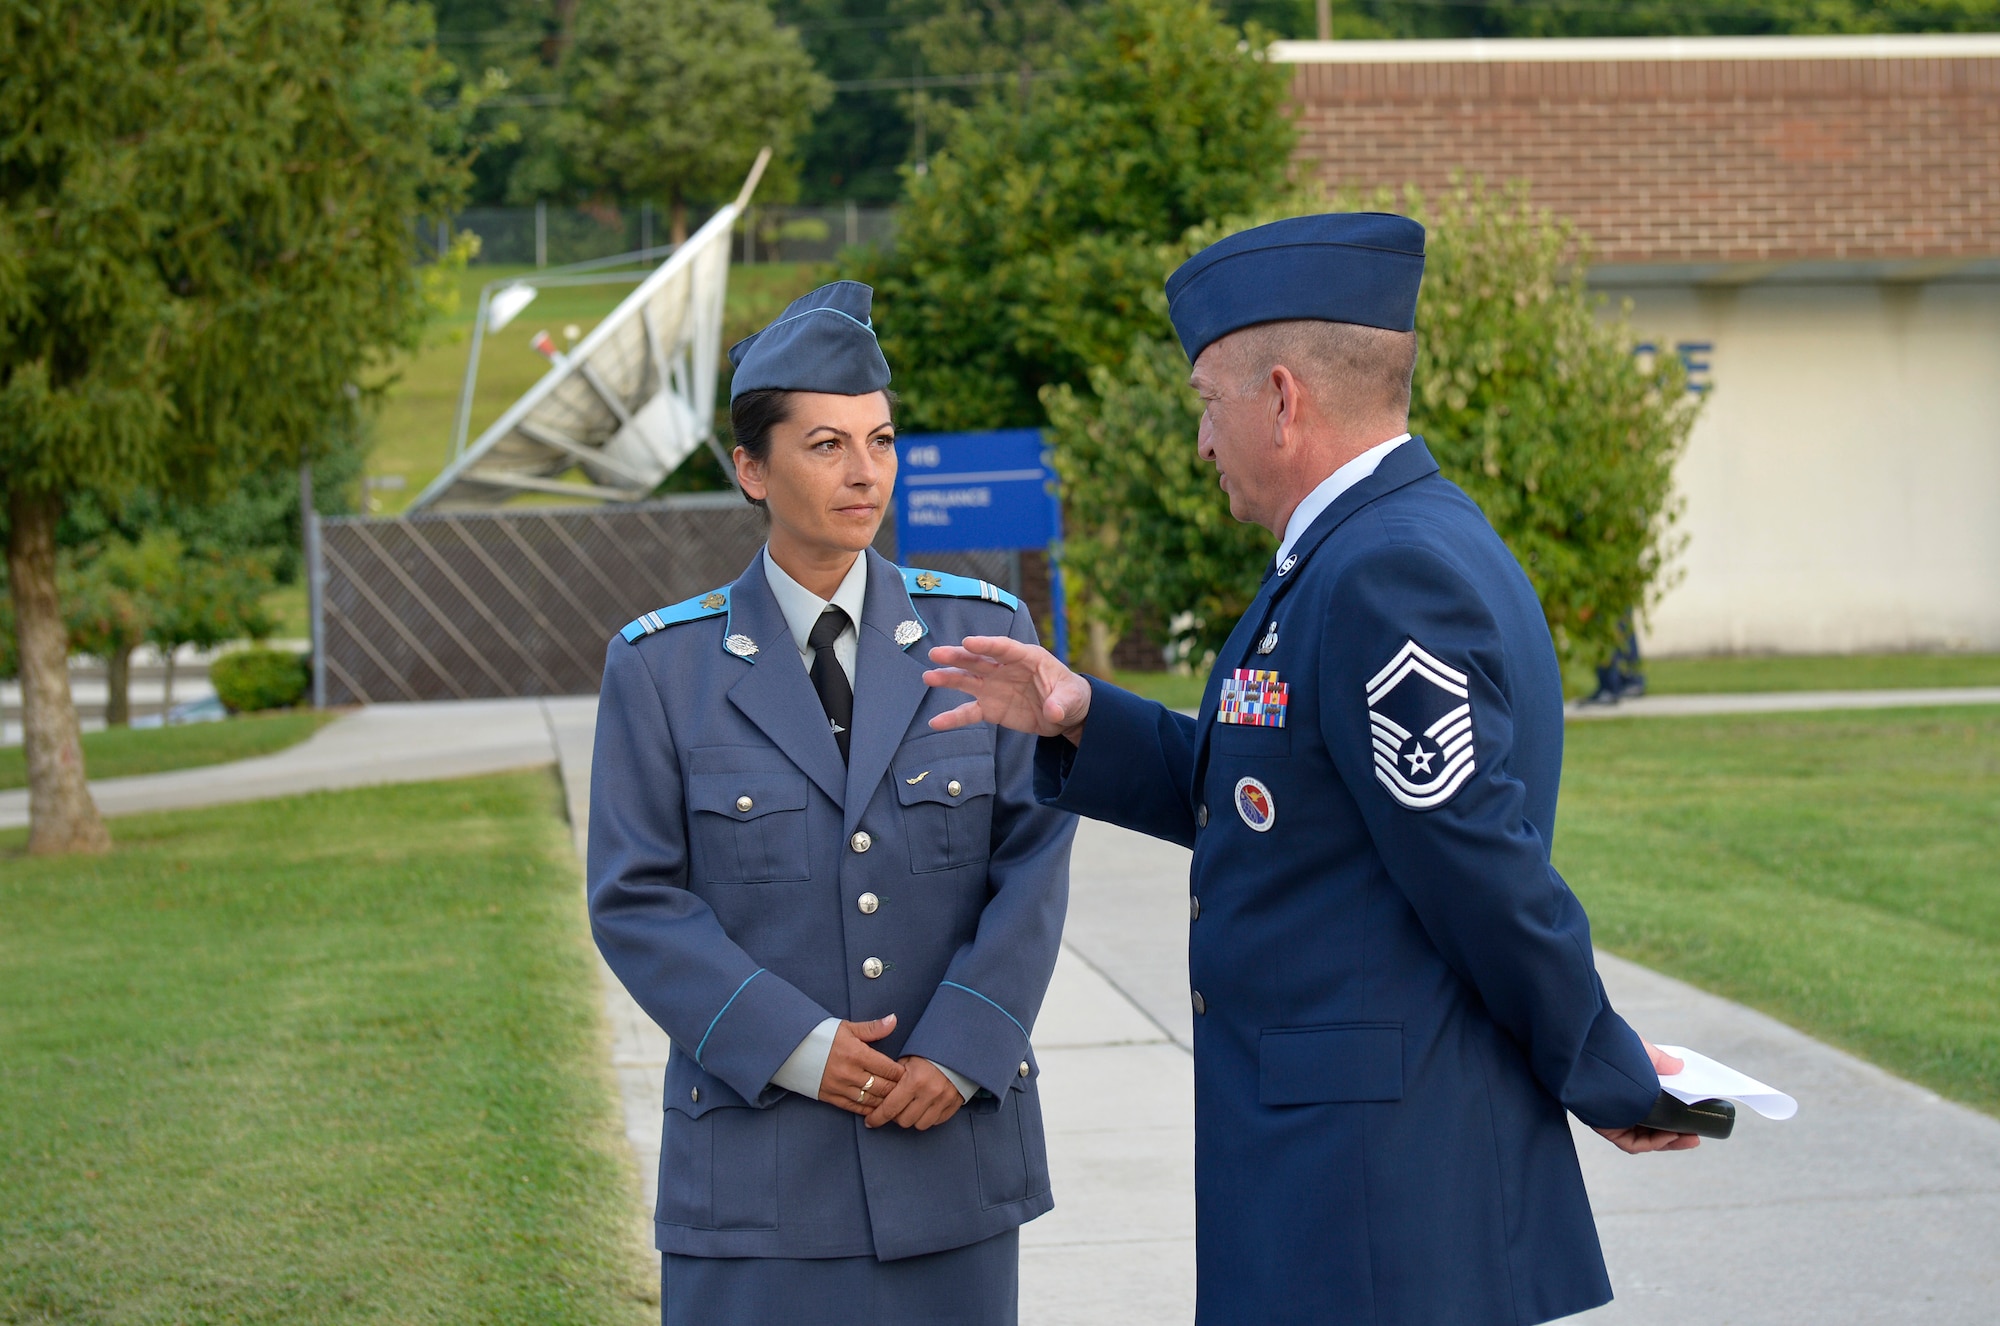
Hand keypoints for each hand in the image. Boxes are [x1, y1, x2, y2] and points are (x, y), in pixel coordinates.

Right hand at [817, 1015, 904, 1117]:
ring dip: (885, 1102)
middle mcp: (850, 1073)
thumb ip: (873, 1028)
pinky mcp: (830, 1097)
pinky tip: (877, 1110)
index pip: (888, 1069)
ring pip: (871, 1100)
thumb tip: (894, 1020)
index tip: (910, 1074)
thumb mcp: (847, 1027)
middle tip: (908, 1091)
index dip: (901, 1073)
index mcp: (856, 1054)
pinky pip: (854, 1108)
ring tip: (896, 1102)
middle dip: (897, 1090)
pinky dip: (868, 1110)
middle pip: (883, 1087)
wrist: (791, 1048)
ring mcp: (840, 1087)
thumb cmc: (821, 1034)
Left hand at [864, 1055, 966, 1130]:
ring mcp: (943, 1100)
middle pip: (904, 1121)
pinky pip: (936, 1122)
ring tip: (911, 1106)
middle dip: (896, 1116)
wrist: (956, 1048)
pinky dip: (928, 1117)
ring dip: (913, 1118)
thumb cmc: (928, 1052)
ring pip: (920, 1125)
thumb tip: (877, 1094)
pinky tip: (925, 1107)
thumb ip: (893, 1078)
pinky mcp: (954, 1104)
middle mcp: (929, 1093)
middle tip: (895, 1107)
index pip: (890, 1109)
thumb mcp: (906, 1058)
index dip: (877, 1118)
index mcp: (914, 1080)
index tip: (870, 1121)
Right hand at [925, 635, 1092, 742]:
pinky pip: (969, 712)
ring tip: (928, 677)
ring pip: (968, 681)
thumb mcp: (1071, 698)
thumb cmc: (1070, 695)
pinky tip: (935, 722)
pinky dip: (953, 717)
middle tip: (936, 654)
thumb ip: (1061, 703)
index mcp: (1026, 657)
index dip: (986, 645)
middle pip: (978, 660)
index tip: (968, 643)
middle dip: (958, 656)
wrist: (1065, 713)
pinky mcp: (991, 708)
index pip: (1004, 648)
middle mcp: (1005, 669)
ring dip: (948, 678)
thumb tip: (1053, 711)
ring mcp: (995, 687)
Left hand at [1593, 1040, 1702, 1153]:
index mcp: (1630, 1091)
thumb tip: (1680, 1066)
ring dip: (1669, 1141)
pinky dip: (1651, 1143)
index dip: (1675, 1119)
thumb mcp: (1641, 1053)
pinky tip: (1669, 1136)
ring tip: (1690, 1137)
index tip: (1695, 1120)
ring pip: (1645, 1139)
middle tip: (1696, 1135)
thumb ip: (1659, 1061)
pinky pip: (1631, 1143)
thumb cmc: (1609, 1048)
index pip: (1655, 1111)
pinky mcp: (1606, 1128)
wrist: (1584, 1052)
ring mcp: (1615, 1118)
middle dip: (1677, 1135)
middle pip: (1652, 1129)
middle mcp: (1622, 1107)